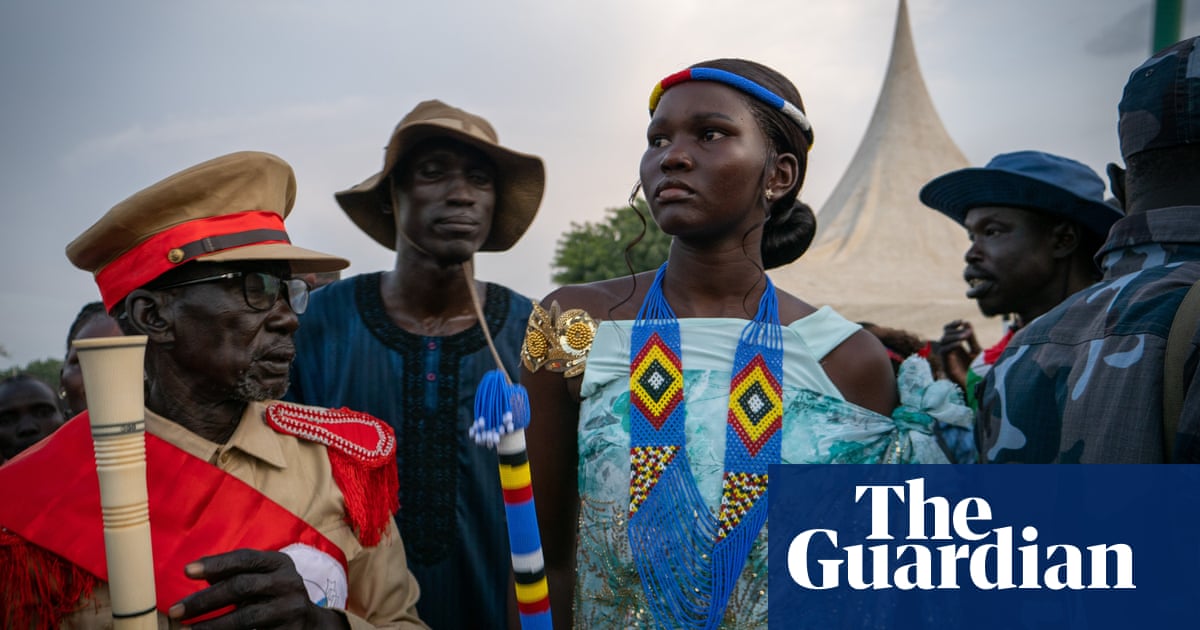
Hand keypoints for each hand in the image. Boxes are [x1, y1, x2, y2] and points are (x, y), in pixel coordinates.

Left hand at [168, 549, 346, 628]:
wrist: (311, 624)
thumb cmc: (274, 596)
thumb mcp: (262, 577)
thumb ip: (234, 573)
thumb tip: (196, 571)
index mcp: (280, 563)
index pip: (245, 559)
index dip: (216, 564)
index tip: (187, 571)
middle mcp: (288, 583)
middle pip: (241, 587)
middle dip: (205, 600)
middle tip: (176, 610)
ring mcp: (290, 610)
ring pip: (246, 618)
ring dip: (212, 626)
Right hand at [937, 320, 980, 389]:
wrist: (978, 387)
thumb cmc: (978, 371)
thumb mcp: (976, 351)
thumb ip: (971, 338)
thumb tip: (966, 323)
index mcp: (955, 347)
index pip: (948, 332)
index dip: (953, 325)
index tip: (962, 321)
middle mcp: (950, 352)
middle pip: (945, 335)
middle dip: (955, 331)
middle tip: (967, 332)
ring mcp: (947, 358)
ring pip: (943, 341)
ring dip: (954, 336)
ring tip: (965, 336)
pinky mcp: (947, 365)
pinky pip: (944, 351)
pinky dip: (951, 345)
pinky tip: (960, 343)